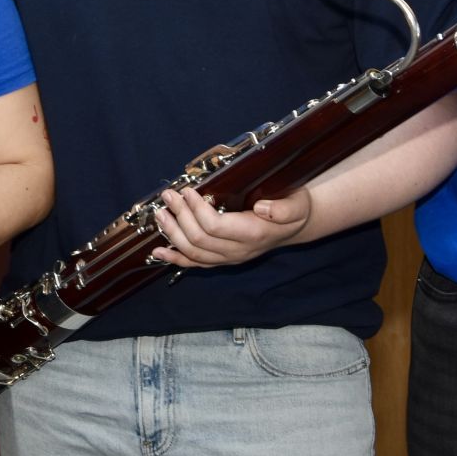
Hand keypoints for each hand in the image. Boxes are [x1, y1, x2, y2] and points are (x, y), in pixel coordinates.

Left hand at [150, 186, 313, 267]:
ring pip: (194, 253)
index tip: (187, 191)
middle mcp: (239, 250)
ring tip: (160, 214)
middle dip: (180, 216)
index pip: (216, 227)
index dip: (197, 210)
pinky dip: (175, 258)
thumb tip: (262, 209)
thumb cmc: (294, 209)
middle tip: (168, 196)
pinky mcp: (222, 259)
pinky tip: (159, 252)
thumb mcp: (297, 204)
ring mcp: (229, 258)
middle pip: (199, 239)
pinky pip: (196, 264)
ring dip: (173, 234)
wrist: (296, 226)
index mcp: (253, 234)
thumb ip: (283, 209)